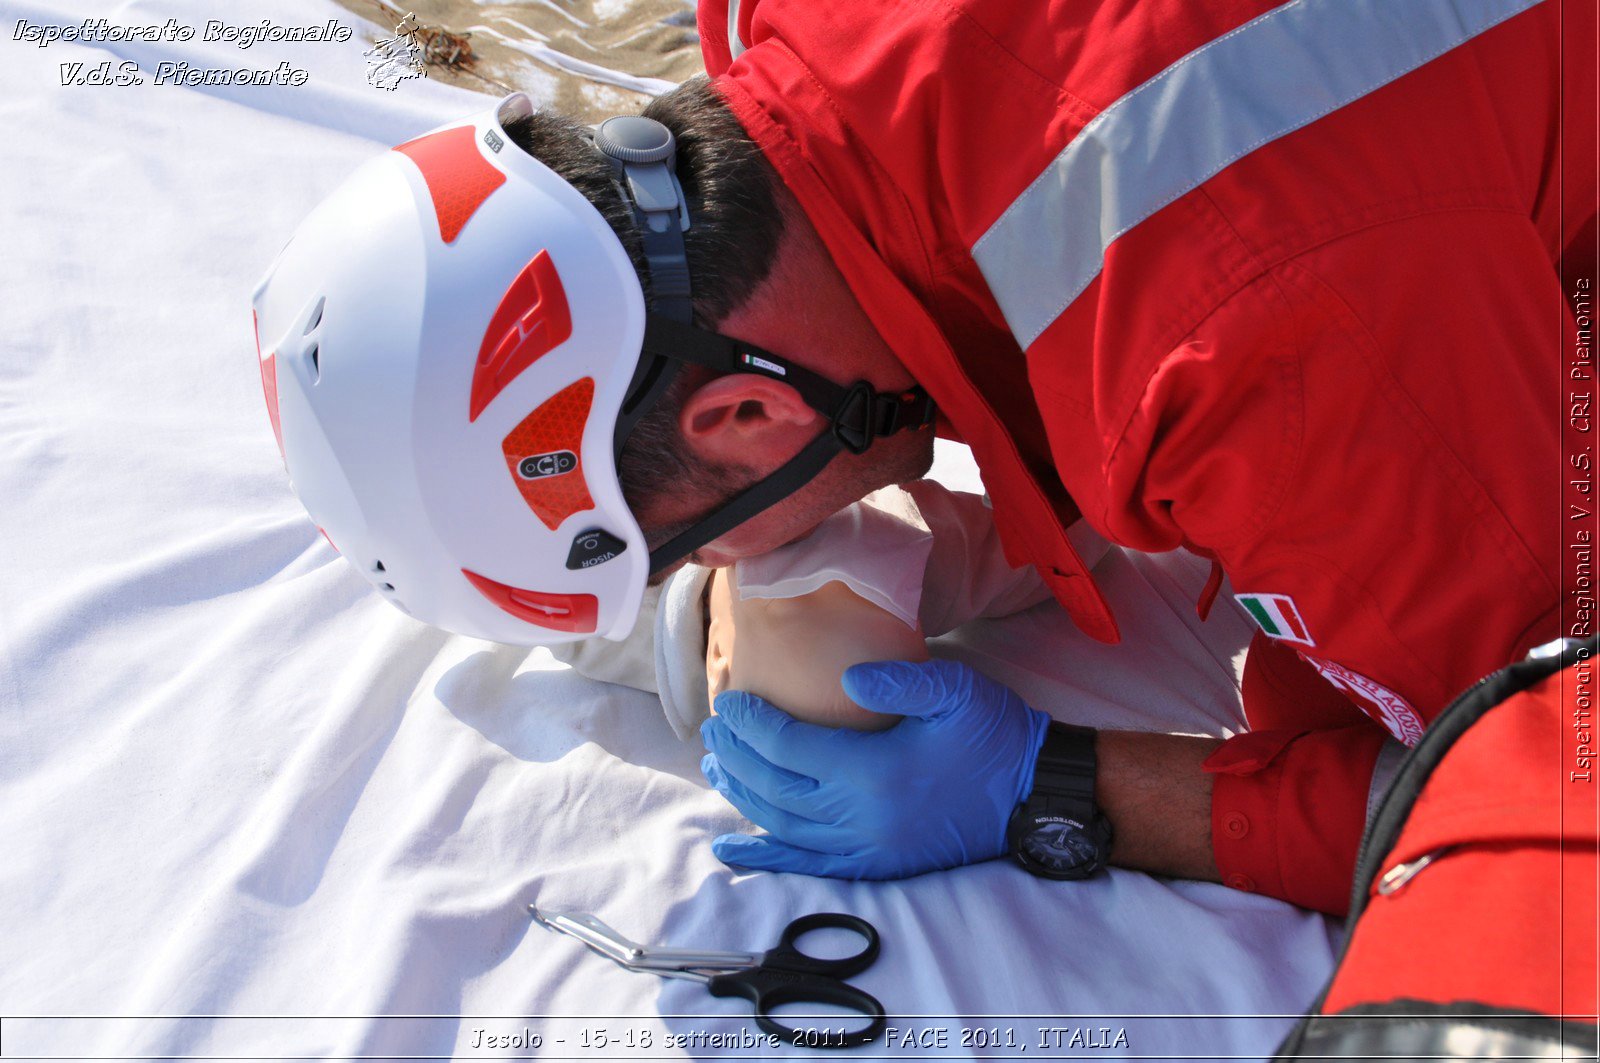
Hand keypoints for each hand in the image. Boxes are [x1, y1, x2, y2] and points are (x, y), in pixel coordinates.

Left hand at [701, 658, 1050, 878]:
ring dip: (743, 796)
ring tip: (716, 767)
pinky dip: (766, 856)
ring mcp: (868, 848)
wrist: (1034, 796)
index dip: (753, 725)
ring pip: (784, 825)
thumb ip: (900, 679)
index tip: (729, 702)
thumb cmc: (995, 736)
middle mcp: (863, 818)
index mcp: (877, 771)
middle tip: (712, 729)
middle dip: (737, 756)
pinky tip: (732, 846)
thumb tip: (847, 677)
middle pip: (776, 788)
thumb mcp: (957, 691)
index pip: (791, 748)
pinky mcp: (877, 866)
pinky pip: (808, 865)